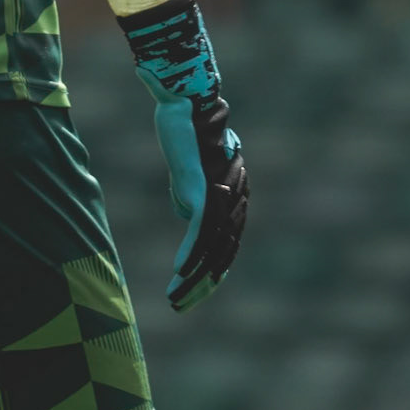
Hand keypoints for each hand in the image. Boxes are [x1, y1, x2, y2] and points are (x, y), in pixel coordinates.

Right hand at [149, 90, 248, 310]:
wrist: (185, 102)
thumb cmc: (185, 131)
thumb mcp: (188, 170)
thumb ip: (189, 194)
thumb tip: (187, 217)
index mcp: (234, 198)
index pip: (227, 248)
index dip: (211, 275)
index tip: (193, 294)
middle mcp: (235, 201)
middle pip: (224, 256)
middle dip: (202, 287)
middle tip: (181, 307)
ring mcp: (221, 196)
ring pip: (212, 250)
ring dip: (192, 279)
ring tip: (175, 299)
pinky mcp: (204, 190)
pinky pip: (200, 232)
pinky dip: (189, 256)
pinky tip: (178, 274)